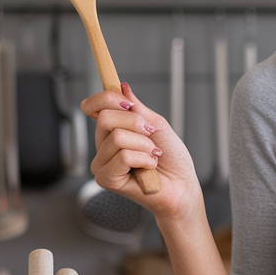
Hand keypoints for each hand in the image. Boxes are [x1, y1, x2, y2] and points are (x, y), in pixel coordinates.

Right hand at [81, 82, 203, 222]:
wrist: (183, 187)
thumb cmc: (173, 160)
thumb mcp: (157, 126)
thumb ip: (138, 108)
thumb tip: (122, 87)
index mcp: (112, 131)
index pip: (92, 106)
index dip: (106, 98)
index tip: (128, 103)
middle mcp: (102, 146)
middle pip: (106, 118)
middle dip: (136, 123)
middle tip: (151, 136)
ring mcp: (102, 163)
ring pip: (117, 137)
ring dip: (145, 145)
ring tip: (153, 156)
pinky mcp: (106, 179)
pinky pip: (122, 156)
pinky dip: (144, 159)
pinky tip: (149, 168)